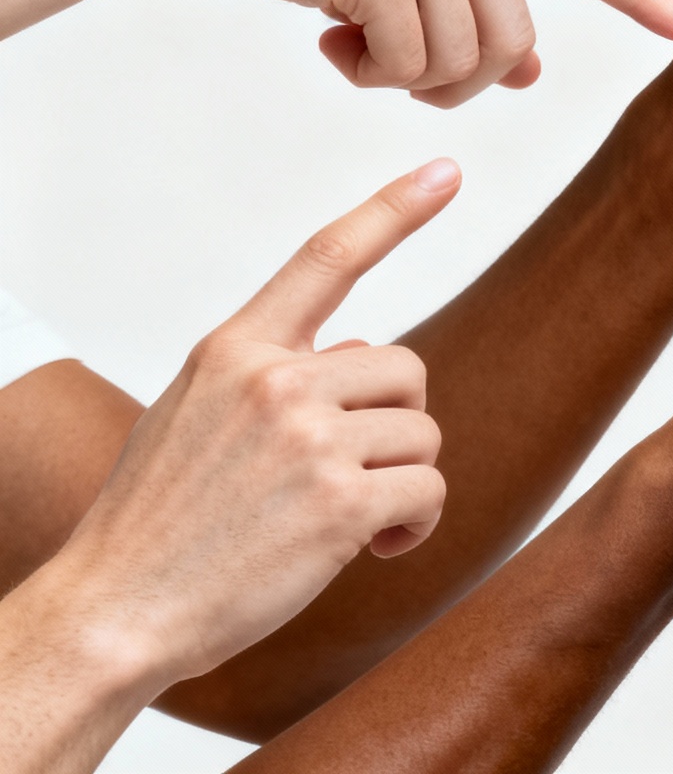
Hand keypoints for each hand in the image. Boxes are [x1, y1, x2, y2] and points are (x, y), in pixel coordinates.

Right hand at [44, 162, 456, 686]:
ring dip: (401, 481)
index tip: (446, 171)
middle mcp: (274, 380)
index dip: (395, 210)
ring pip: (423, 434)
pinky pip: (429, 492)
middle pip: (406, 369)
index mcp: (235, 350)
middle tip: (346, 475)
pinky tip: (371, 548)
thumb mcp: (199, 417)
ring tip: (342, 519)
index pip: (327, 258)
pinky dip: (414, 526)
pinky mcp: (341, 503)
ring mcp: (309, 440)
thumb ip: (276, 375)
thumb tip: (362, 352)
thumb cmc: (163, 521)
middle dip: (395, 424)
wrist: (117, 610)